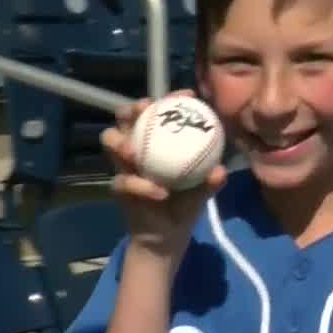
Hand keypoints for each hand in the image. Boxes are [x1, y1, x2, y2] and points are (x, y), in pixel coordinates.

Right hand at [102, 90, 227, 258]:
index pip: (159, 113)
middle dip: (132, 109)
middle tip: (146, 110)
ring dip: (122, 143)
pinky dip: (141, 185)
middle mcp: (138, 147)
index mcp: (158, 142)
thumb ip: (209, 181)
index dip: (169, 99)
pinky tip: (159, 192)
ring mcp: (125, 165)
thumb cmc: (184, 206)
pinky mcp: (119, 186)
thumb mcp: (201, 192)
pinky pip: (124, 181)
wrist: (168, 236)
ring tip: (135, 153)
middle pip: (125, 118)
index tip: (187, 96)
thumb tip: (220, 170)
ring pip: (111, 142)